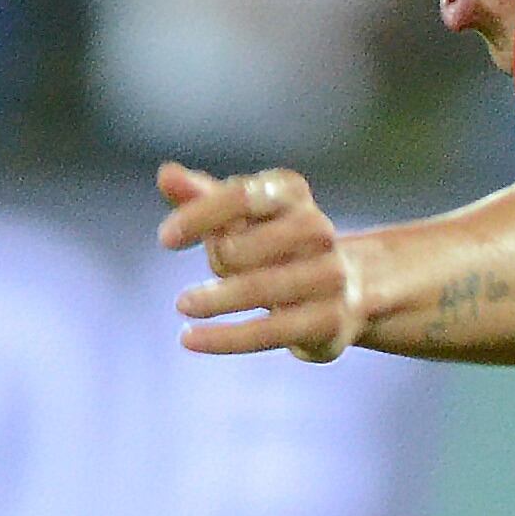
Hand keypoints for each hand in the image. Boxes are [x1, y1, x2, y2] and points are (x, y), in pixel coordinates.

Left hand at [160, 162, 368, 360]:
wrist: (348, 290)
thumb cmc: (278, 245)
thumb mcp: (243, 216)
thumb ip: (203, 196)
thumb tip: (166, 175)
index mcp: (292, 194)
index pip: (241, 197)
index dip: (200, 216)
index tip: (166, 238)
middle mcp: (318, 230)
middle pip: (247, 244)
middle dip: (220, 258)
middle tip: (212, 267)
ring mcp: (328, 276)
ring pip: (260, 288)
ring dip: (216, 299)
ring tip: (183, 305)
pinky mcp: (329, 321)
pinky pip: (269, 332)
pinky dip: (225, 338)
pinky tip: (190, 339)